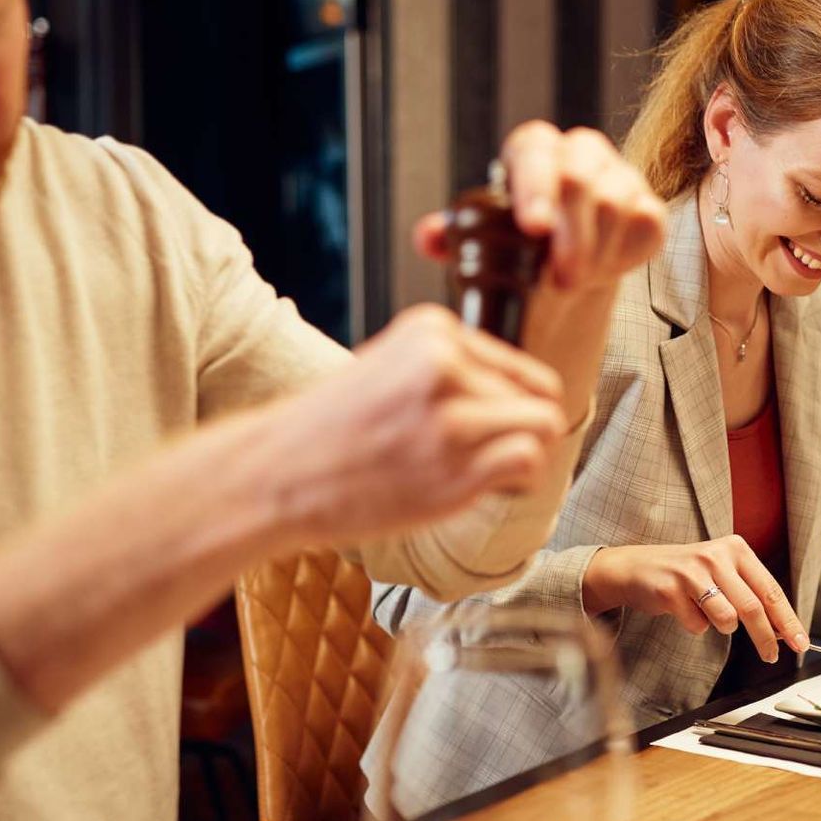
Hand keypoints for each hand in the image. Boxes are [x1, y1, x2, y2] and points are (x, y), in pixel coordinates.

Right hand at [272, 305, 567, 542]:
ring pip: (543, 424)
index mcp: (431, 331)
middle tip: (481, 456)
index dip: (509, 403)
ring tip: (484, 472)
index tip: (479, 428)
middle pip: (537, 393)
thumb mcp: (387, 367)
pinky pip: (529, 459)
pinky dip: (522, 480)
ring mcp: (451, 414)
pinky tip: (487, 488)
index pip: (516, 363)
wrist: (277, 474)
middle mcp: (445, 363)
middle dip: (518, 429)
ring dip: (525, 454)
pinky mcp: (454, 463)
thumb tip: (514, 392)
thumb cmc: (330, 431)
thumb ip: (446, 370)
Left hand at [413, 122, 665, 294]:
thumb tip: (428, 238)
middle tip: (561, 281)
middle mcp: (578, 152)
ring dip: (594, 253)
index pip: (533, 151)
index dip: (534, 187)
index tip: (534, 229)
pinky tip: (602, 272)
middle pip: (579, 178)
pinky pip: (645, 224)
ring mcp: (619, 175)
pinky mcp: (648, 205)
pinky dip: (622, 255)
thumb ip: (452, 238)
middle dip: (570, 235)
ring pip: (615, 204)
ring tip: (574, 282)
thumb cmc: (518, 250)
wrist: (564, 274)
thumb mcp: (480, 244)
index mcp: (531, 151)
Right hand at [582, 536, 805, 661]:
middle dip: (766, 638)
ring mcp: (692, 572)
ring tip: (708, 613)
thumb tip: (782, 629)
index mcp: (736, 549)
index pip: (771, 590)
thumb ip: (750, 595)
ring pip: (727, 618)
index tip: (800, 642)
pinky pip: (697, 625)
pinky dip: (694, 625)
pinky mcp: (670, 589)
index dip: (788, 620)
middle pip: (753, 607)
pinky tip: (683, 608)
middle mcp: (716, 556)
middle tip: (770, 656)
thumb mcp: (722, 573)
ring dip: (722, 626)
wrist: (636, 568)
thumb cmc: (686, 574)